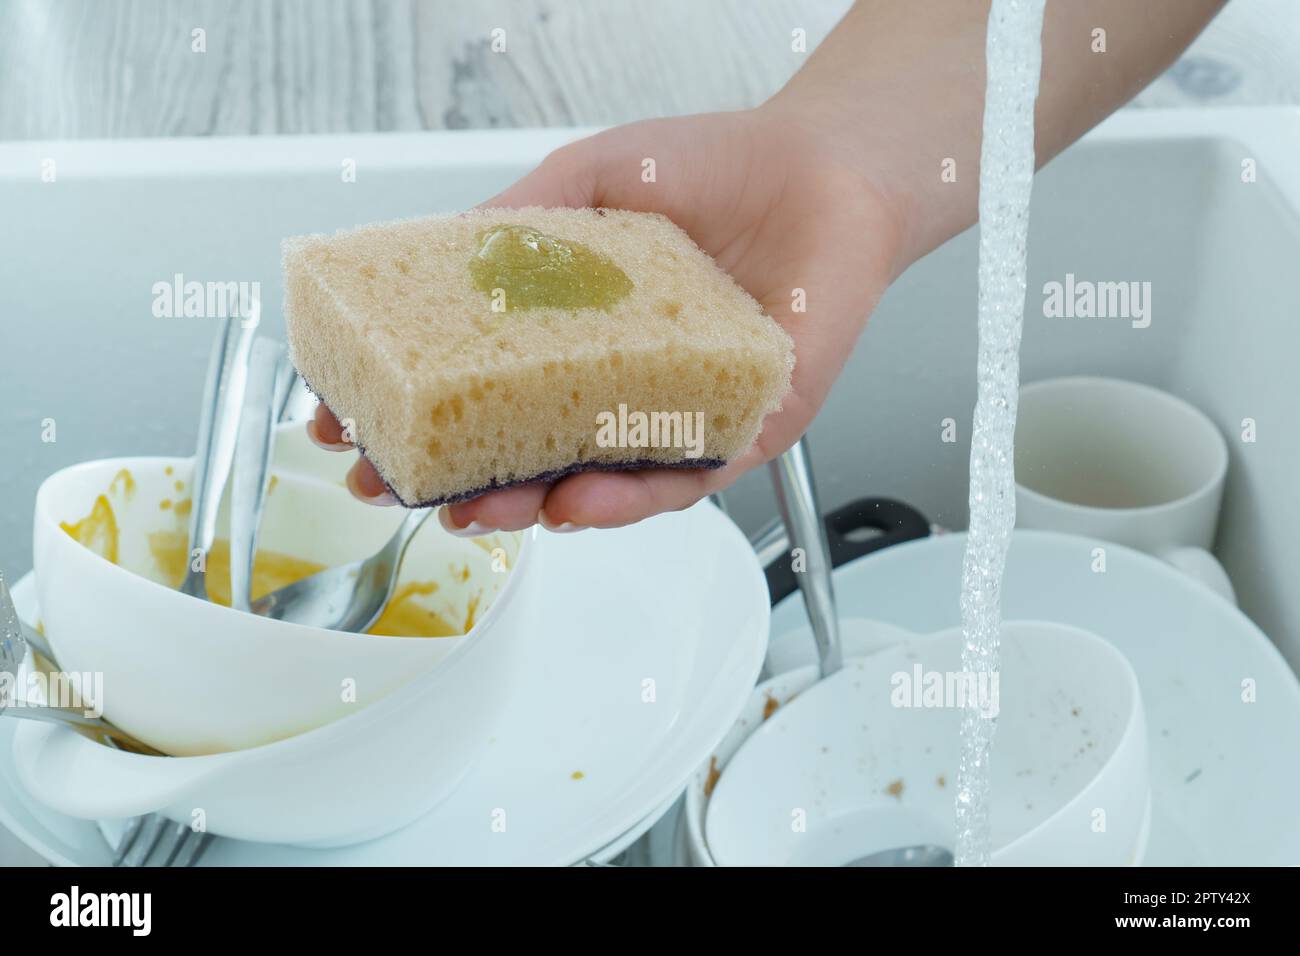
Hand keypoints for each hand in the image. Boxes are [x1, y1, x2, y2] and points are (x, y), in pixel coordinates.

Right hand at [312, 107, 906, 530]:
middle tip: (392, 489)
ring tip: (475, 511)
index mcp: (574, 336)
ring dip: (526, 504)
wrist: (819, 164)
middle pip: (525, 455)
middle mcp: (619, 385)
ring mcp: (676, 413)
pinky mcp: (742, 429)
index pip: (480, 391)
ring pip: (595, 484)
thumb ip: (514, 226)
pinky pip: (682, 477)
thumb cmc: (709, 168)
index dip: (411, 415)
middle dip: (453, 481)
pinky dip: (628, 496)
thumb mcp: (585, 183)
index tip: (342, 425)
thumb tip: (431, 264)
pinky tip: (576, 498)